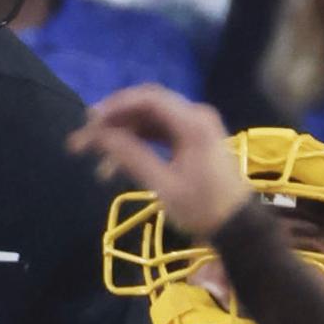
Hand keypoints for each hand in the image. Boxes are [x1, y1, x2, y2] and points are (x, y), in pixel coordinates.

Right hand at [73, 86, 250, 236]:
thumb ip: (131, 157)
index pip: (148, 99)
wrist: (237, 225)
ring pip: (149, 118)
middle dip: (114, 119)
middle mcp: (195, 115)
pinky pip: (159, 130)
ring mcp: (195, 125)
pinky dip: (137, 141)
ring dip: (122, 133)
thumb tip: (99, 136)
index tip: (90, 121)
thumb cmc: (203, 208)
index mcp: (193, 123)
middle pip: (146, 105)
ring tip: (95, 156)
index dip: (116, 106)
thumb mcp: (164, 186)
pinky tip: (116, 162)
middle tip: (86, 137)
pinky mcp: (192, 137)